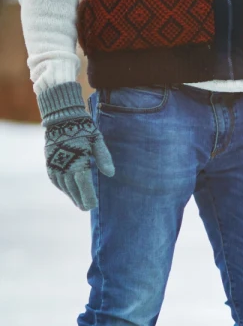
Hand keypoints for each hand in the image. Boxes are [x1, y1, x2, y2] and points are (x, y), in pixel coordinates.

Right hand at [39, 81, 114, 210]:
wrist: (61, 116)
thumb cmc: (83, 128)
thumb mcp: (97, 141)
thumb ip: (104, 158)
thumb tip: (111, 174)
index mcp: (78, 162)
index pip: (83, 185)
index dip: (88, 197)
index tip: (92, 206)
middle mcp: (64, 166)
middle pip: (72, 188)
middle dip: (79, 199)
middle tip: (86, 208)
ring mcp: (55, 163)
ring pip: (62, 184)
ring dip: (70, 194)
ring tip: (78, 202)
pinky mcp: (49, 160)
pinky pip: (54, 178)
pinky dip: (60, 186)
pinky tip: (66, 189)